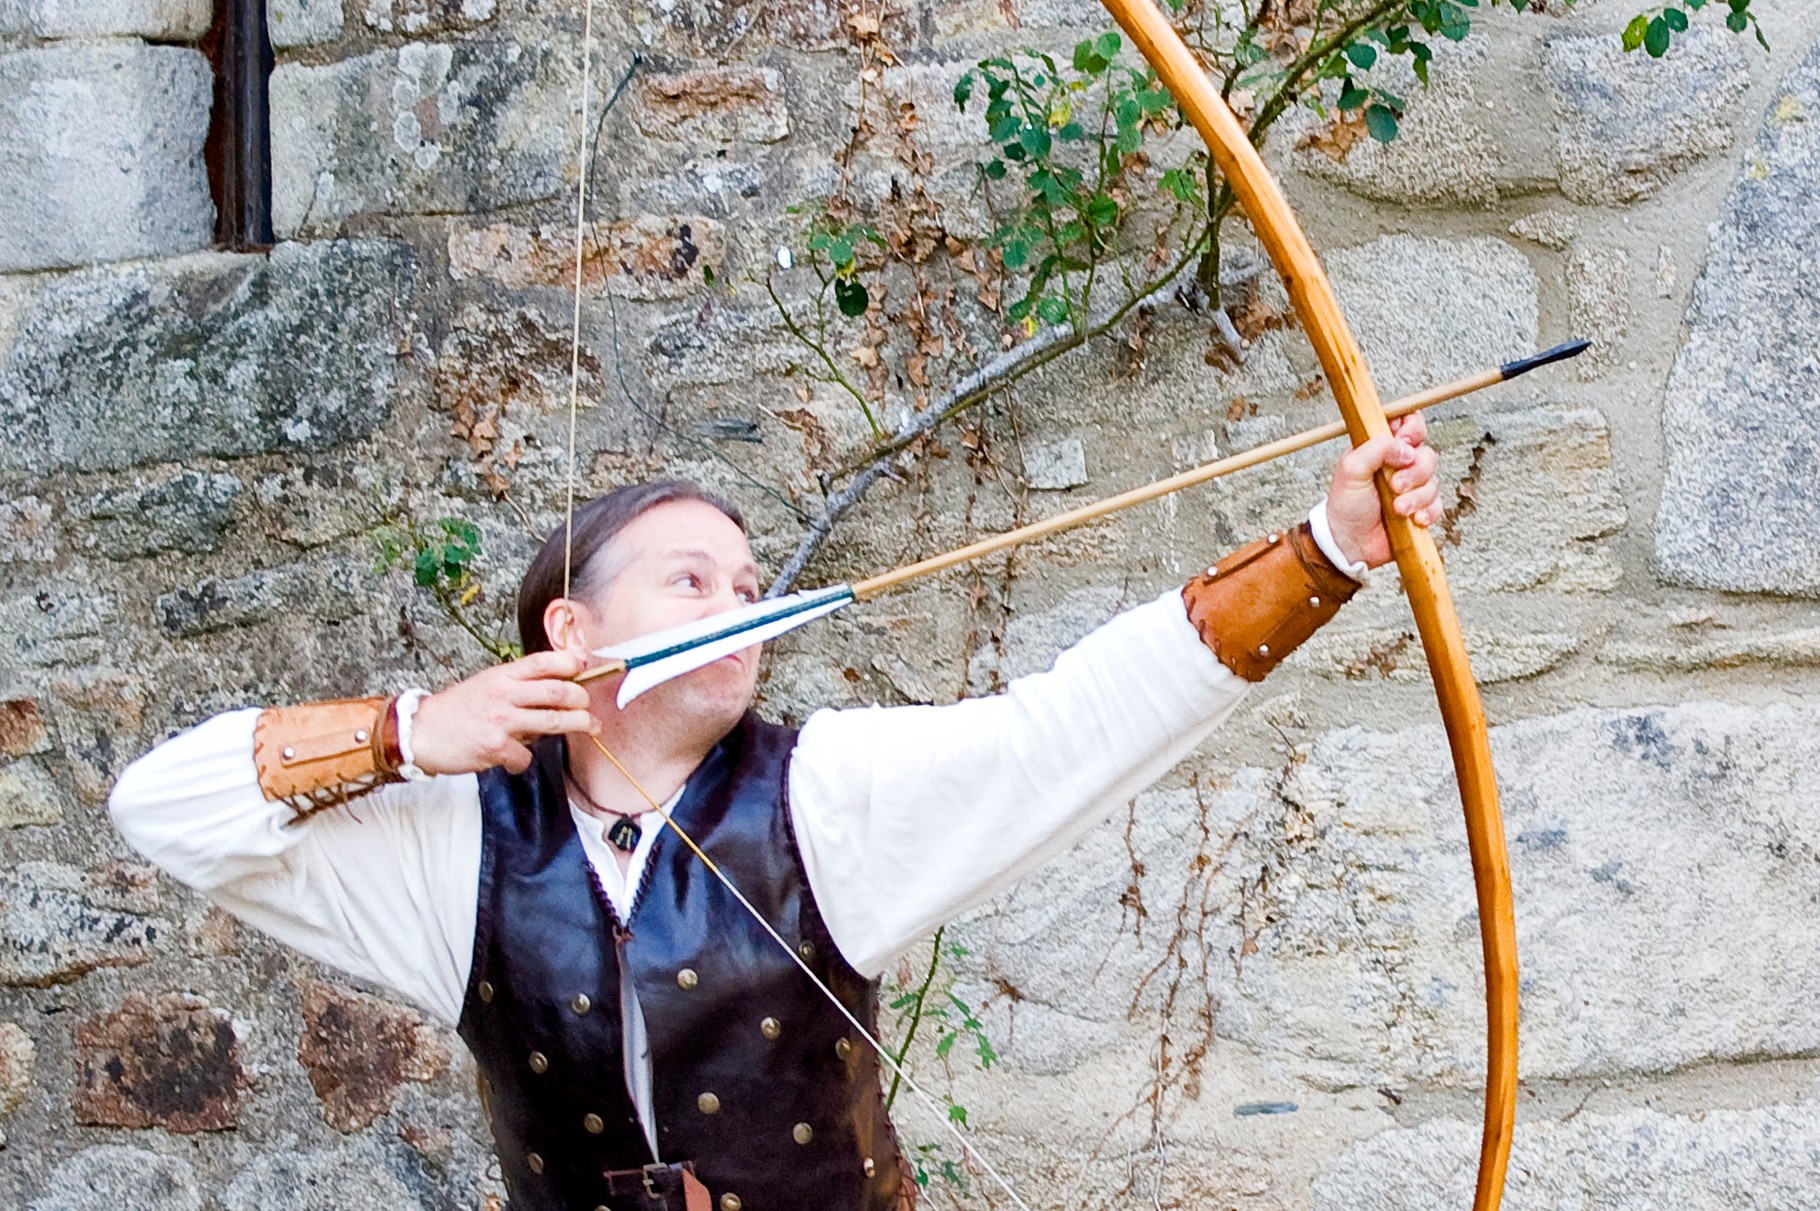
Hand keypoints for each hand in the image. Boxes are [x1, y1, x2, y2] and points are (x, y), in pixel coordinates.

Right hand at [410, 651, 597, 775]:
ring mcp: (501, 720)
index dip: (568, 661)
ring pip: (553, 720)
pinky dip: (525, 759)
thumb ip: (517, 684)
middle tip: (588, 705)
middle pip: (557, 691)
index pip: (543, 661)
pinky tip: (515, 757)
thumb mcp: (487, 684)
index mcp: (502, 675)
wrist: (422, 732)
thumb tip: (554, 685)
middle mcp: (504, 694)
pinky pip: (527, 755)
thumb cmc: (456, 710)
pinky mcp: (497, 746)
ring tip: (590, 726)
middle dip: (581, 698)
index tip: (583, 666)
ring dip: (577, 724)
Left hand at [1325, 412, 1443, 569]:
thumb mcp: (1350, 470)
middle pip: (1427, 454)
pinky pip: (1438, 504)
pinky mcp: (1420, 508)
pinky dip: (1428, 511)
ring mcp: (1412, 486)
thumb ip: (1375, 449)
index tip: (1406, 440)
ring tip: (1397, 509)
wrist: (1349, 543)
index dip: (1413, 428)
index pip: (1408, 423)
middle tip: (1395, 486)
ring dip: (1417, 496)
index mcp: (1381, 447)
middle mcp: (1399, 464)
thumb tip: (1405, 447)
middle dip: (1415, 471)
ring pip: (1434, 480)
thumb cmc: (1345, 505)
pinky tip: (1414, 520)